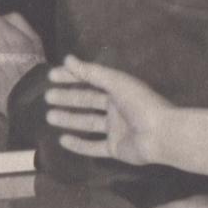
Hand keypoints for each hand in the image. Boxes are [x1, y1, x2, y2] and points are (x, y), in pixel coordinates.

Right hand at [45, 56, 175, 164]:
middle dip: (68, 98)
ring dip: (69, 119)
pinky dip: (78, 144)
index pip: (91, 81)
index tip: (51, 76)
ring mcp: (115, 130)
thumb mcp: (116, 82)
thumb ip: (92, 72)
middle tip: (47, 97)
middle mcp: (116, 108)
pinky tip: (62, 140)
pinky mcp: (115, 149)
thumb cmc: (140, 104)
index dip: (72, 77)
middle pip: (87, 102)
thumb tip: (67, 59)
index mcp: (119, 90)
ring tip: (49, 117)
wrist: (160, 134)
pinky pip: (93, 147)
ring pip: (87, 123)